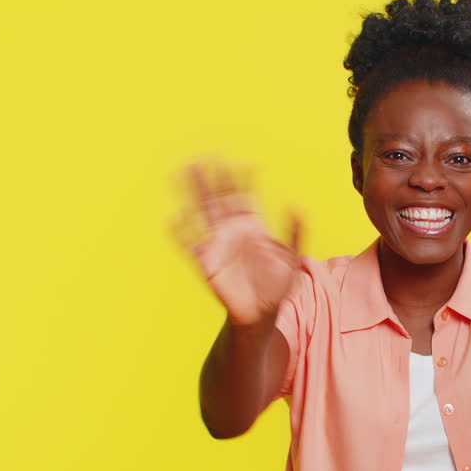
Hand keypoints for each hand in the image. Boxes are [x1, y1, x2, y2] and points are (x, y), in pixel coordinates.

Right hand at [168, 159, 302, 325]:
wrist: (261, 315)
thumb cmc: (278, 288)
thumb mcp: (292, 259)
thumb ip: (295, 233)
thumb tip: (297, 206)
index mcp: (253, 229)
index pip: (245, 197)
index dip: (243, 181)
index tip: (244, 163)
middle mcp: (233, 232)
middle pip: (219, 199)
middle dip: (212, 179)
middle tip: (203, 155)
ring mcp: (219, 245)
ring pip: (202, 213)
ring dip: (192, 194)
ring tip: (182, 173)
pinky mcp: (207, 263)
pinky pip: (191, 245)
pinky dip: (181, 233)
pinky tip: (172, 219)